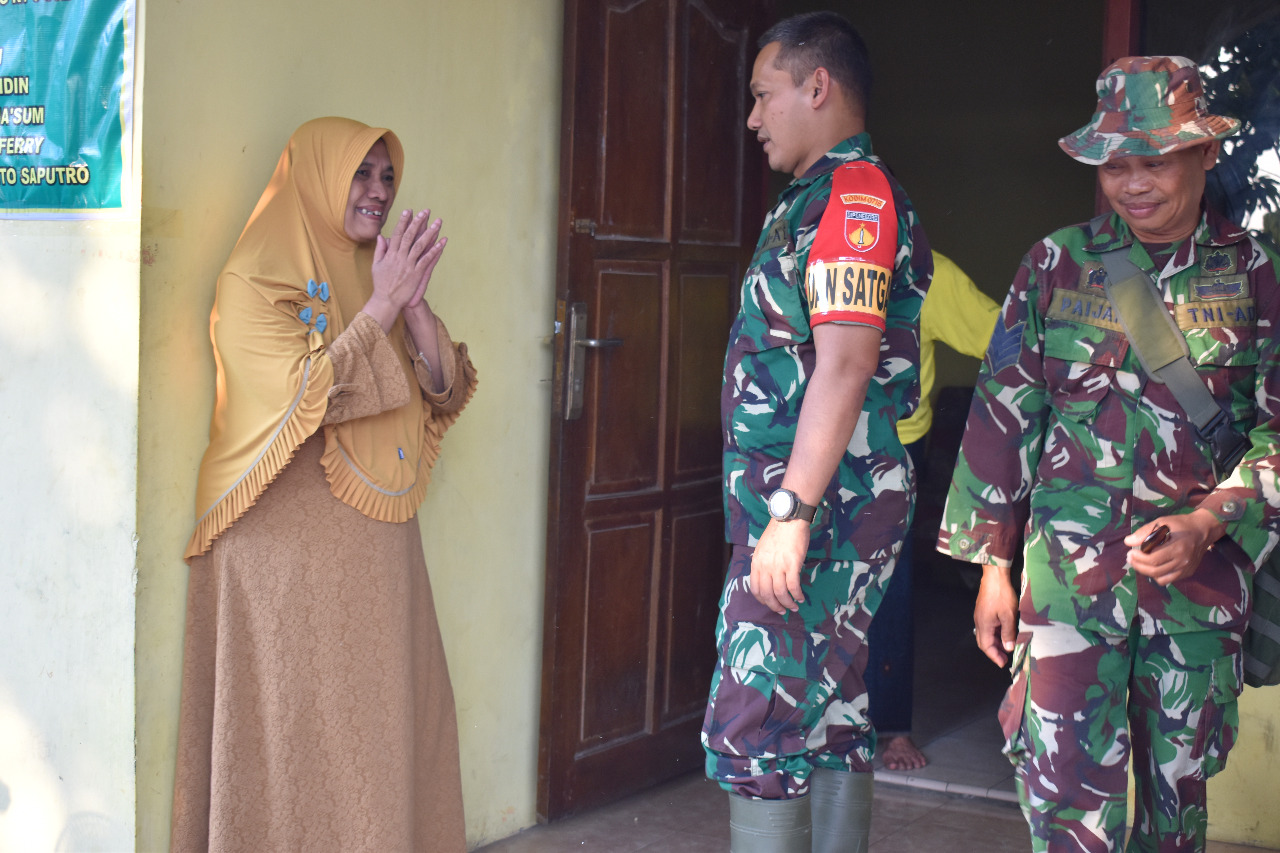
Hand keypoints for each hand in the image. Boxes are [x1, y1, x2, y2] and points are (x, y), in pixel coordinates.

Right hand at [366, 210, 445, 329]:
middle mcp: (399, 257)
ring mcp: (409, 265)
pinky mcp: (416, 273)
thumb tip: (381, 236)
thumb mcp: (376, 265)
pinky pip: (427, 259)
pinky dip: (435, 250)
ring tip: (438, 222)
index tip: (409, 211)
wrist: (386, 300)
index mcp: (390, 254)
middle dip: (418, 222)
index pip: (397, 233)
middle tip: (426, 211)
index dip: (403, 221)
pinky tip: (442, 242)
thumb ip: (380, 250)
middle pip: (410, 236)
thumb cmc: (381, 283)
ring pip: (420, 245)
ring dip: (430, 233)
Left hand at [749, 519, 808, 613]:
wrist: (788, 520)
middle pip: (767, 594)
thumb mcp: (762, 548)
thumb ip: (762, 563)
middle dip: (775, 606)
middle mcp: (765, 567)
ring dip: (788, 603)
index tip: (770, 604)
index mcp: (756, 563)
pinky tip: (801, 598)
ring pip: (781, 593)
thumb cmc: (777, 533)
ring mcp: (778, 566)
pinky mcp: (792, 565)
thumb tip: (766, 577)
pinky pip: (793, 586)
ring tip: (794, 607)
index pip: (756, 589)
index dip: (763, 600)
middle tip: (782, 611)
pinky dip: (797, 595)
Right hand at [974, 564, 1016, 667]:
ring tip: (1008, 647)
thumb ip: (1008, 633)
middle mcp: (979, 622)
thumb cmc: (1002, 595)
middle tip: (1006, 658)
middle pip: (984, 642)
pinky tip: (1005, 634)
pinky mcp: (984, 611)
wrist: (995, 576)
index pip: (986, 646)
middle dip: (994, 652)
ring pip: (986, 635)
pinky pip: (988, 628)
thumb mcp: (1008, 615)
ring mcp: (981, 616)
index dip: (994, 656)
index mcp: (984, 625)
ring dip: (996, 643)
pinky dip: (996, 634)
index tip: (1003, 663)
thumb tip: (1008, 647)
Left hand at [1124, 509, 1224, 585]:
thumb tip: (1128, 541)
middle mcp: (1183, 561)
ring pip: (1161, 579)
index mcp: (1178, 547)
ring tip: (1138, 563)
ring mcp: (1186, 569)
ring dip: (1146, 572)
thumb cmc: (1180, 525)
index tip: (1130, 552)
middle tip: (1129, 558)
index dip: (1138, 558)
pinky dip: (1157, 576)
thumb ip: (1145, 532)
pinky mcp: (1188, 573)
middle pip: (1155, 571)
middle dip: (1138, 566)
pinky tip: (1152, 566)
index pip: (1153, 559)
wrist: (1202, 530)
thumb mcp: (1162, 522)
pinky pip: (1168, 580)